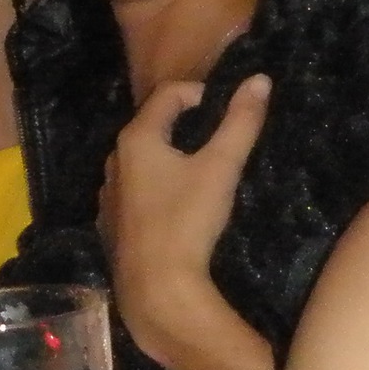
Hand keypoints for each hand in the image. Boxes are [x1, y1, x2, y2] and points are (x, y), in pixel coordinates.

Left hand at [101, 73, 268, 352]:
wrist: (156, 290)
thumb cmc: (188, 222)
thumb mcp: (221, 167)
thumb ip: (241, 122)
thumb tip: (260, 79)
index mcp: (136, 139)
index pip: (168, 95)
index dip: (199, 92)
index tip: (224, 107)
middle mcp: (114, 161)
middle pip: (150, 127)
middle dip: (182, 125)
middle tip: (216, 137)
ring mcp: (108, 196)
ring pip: (139, 162)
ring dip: (166, 158)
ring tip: (198, 172)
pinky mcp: (110, 226)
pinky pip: (133, 193)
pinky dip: (154, 188)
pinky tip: (175, 207)